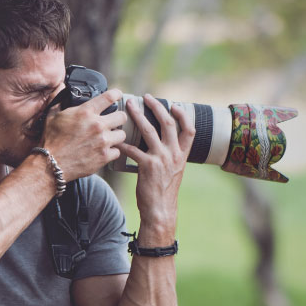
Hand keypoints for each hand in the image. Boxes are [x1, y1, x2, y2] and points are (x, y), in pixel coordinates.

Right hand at [40, 88, 126, 181]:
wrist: (52, 163)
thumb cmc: (51, 140)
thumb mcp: (52, 116)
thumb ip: (58, 99)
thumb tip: (60, 86)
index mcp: (85, 112)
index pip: (109, 97)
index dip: (116, 94)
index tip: (118, 95)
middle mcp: (97, 125)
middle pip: (122, 117)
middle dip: (118, 119)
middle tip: (113, 122)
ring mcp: (103, 141)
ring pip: (122, 134)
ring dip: (116, 136)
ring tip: (108, 138)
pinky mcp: (105, 156)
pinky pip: (118, 151)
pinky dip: (112, 152)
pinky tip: (103, 151)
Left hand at [114, 95, 195, 241]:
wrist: (161, 208)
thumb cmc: (165, 190)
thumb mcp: (174, 170)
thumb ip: (170, 155)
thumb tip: (160, 143)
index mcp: (182, 154)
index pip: (189, 129)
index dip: (183, 115)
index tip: (175, 105)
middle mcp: (174, 154)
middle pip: (168, 123)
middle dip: (157, 107)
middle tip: (147, 97)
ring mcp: (161, 159)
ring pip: (149, 130)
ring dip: (138, 115)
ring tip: (129, 106)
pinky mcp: (147, 165)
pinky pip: (133, 149)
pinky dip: (123, 143)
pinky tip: (116, 140)